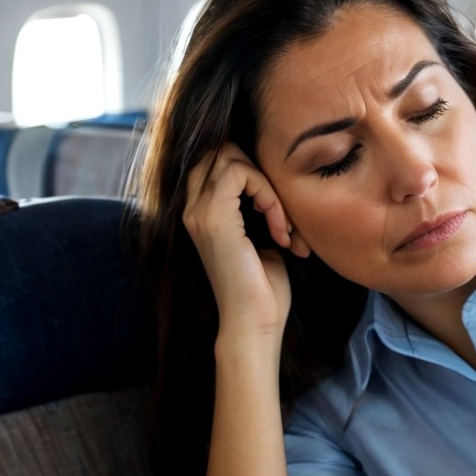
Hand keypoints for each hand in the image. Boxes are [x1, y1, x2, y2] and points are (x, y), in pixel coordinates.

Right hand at [182, 143, 308, 341]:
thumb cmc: (262, 290)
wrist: (253, 324)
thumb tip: (272, 180)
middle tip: (280, 211)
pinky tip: (281, 231)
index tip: (279, 213)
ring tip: (284, 227)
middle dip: (259, 170)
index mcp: (199, 214)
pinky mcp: (214, 219)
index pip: (216, 160)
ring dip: (269, 188)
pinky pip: (243, 175)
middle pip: (219, 151)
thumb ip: (255, 207)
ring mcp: (199, 213)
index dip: (253, 172)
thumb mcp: (260, 238)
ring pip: (232, 159)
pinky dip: (270, 196)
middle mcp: (192, 209)